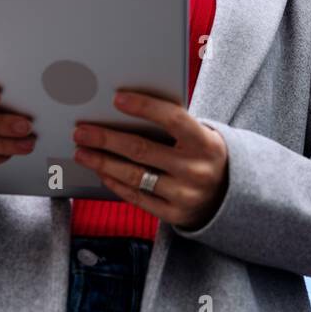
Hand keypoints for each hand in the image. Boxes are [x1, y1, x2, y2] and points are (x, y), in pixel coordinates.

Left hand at [73, 91, 228, 230]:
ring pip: (135, 176)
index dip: (145, 107)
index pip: (173, 119)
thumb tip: (126, 108)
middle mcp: (196, 169)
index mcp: (205, 142)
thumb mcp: (200, 136)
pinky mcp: (173, 214)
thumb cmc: (203, 155)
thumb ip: (173, 125)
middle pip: (142, 150)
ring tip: (82, 152)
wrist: (228, 196)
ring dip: (103, 162)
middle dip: (107, 139)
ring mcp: (185, 194)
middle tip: (82, 131)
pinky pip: (137, 197)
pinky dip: (115, 183)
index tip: (117, 98)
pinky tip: (101, 171)